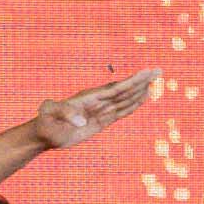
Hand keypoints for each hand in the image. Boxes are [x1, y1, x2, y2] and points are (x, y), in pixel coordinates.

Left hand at [30, 71, 156, 151]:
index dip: (132, 81)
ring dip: (140, 92)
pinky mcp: (100, 122)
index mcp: (89, 97)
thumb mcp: (50, 115)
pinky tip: (141, 100)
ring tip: (154, 83)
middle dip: (141, 81)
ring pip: (124, 100)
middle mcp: (98, 101)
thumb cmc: (46, 122)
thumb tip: (81, 122)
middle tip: (158, 71)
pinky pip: (120, 112)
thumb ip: (64, 114)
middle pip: (124, 91)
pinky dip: (132, 106)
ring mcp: (100, 111)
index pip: (116, 88)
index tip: (147, 73)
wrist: (44, 132)